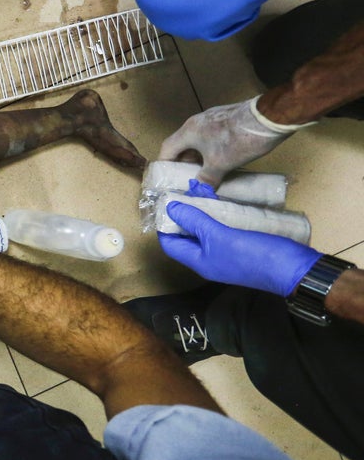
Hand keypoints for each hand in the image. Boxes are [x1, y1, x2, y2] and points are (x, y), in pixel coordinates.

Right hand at [159, 98, 291, 184]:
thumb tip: (200, 189)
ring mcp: (212, 117)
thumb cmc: (238, 140)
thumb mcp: (220, 164)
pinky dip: (212, 147)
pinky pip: (212, 134)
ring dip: (199, 155)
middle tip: (188, 177)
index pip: (167, 148)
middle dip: (184, 161)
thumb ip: (206, 179)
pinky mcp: (227, 117)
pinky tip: (224, 157)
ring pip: (199, 139)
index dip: (165, 164)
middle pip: (183, 143)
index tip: (166, 177)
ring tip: (207, 171)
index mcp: (189, 131)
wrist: (268, 117)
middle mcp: (196, 122)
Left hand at [159, 202, 320, 295]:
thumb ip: (195, 222)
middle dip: (184, 215)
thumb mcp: (220, 236)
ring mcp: (228, 254)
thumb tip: (170, 207)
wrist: (296, 269)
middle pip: (188, 236)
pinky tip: (223, 201)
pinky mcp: (244, 247)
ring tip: (201, 191)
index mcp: (199, 261)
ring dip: (203, 213)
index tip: (164, 202)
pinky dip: (221, 215)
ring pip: (207, 231)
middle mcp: (210, 260)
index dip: (164, 224)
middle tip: (183, 192)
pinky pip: (224, 229)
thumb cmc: (255, 255)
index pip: (170, 244)